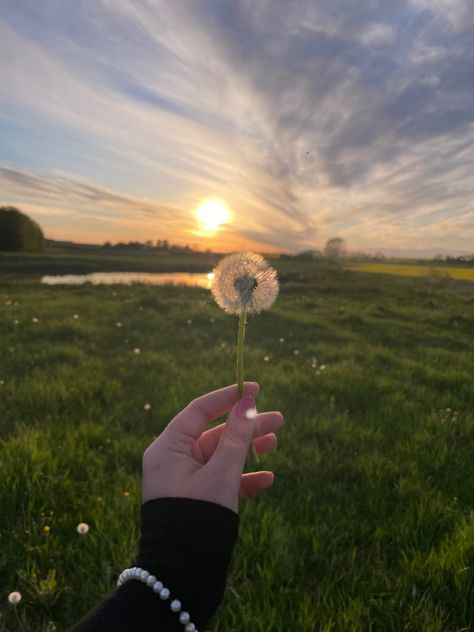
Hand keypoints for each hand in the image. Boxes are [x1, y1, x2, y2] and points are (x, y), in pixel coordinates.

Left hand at [142, 382, 283, 513]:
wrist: (181, 576)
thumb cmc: (197, 518)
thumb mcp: (221, 473)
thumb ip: (236, 436)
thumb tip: (248, 401)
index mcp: (168, 447)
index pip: (199, 410)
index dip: (228, 397)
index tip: (256, 389)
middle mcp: (174, 460)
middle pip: (215, 433)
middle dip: (246, 426)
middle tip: (279, 419)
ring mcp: (185, 481)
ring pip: (221, 456)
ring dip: (248, 450)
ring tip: (276, 444)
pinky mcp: (196, 500)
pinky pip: (221, 480)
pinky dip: (243, 478)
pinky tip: (267, 479)